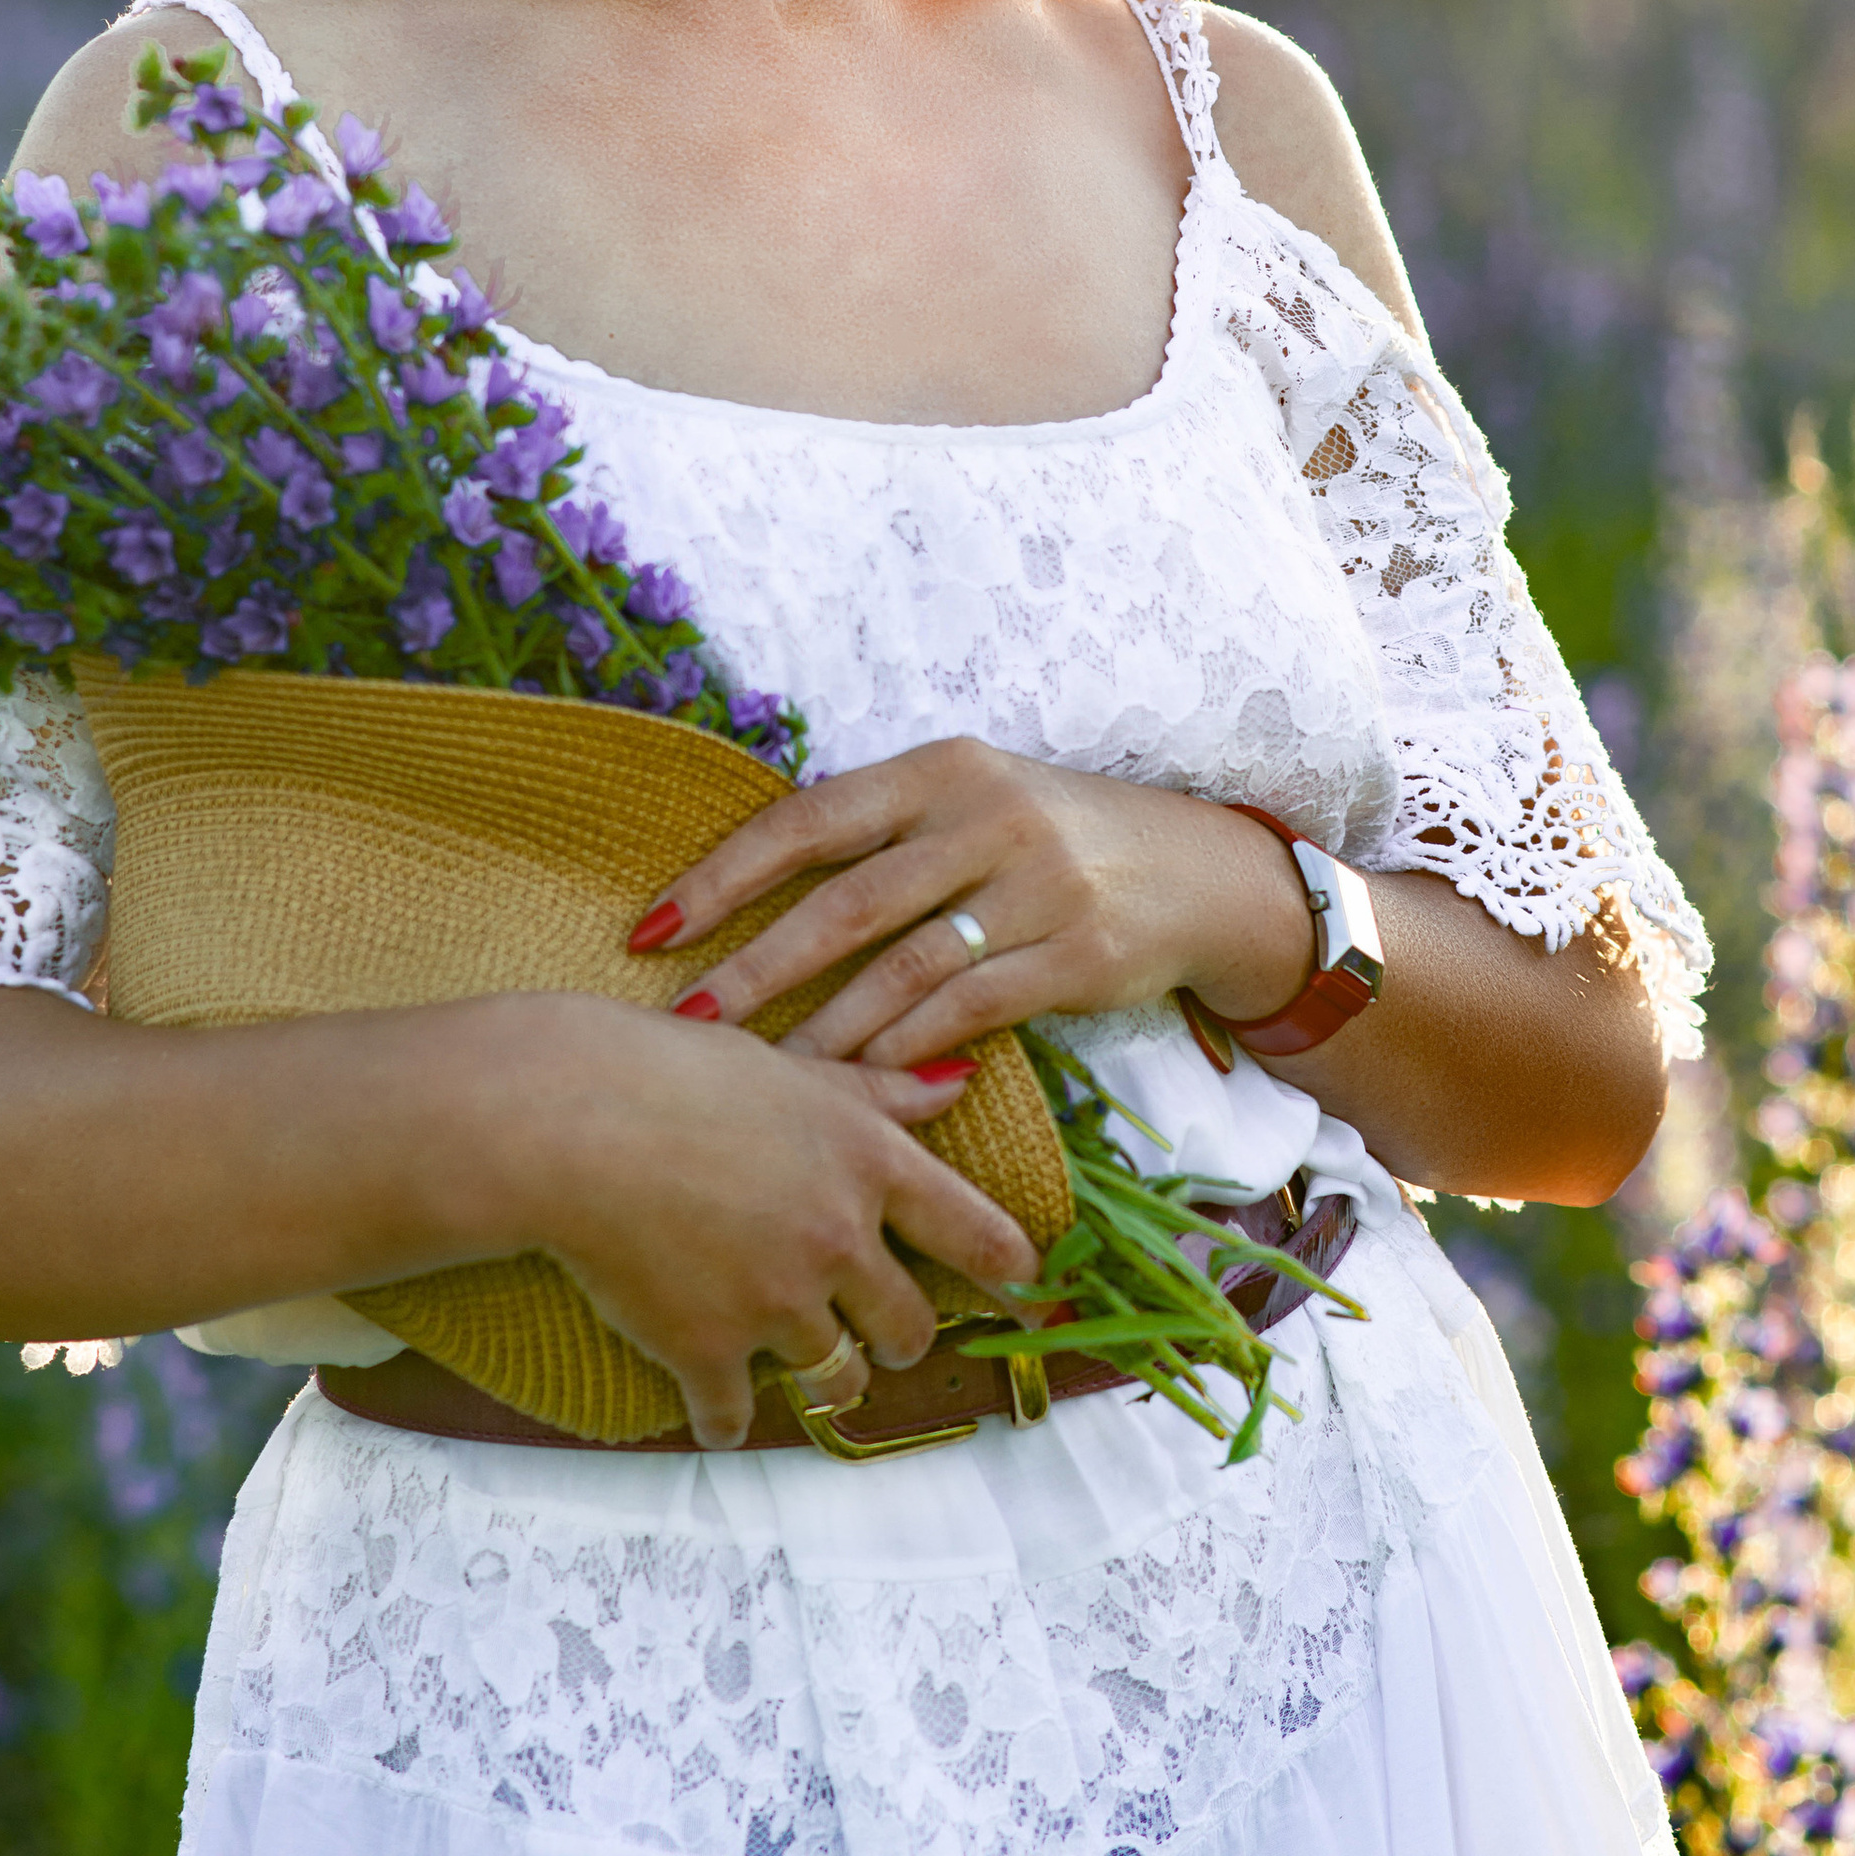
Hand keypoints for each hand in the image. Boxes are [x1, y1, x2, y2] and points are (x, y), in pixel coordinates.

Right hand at [516, 997, 1042, 1448]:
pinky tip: (715, 1410)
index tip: (1030, 1292)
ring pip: (836, 1378)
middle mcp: (839, 1241)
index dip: (1010, 1269)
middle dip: (902, 1335)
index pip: (973, 1231)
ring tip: (807, 1365)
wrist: (573, 1120)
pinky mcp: (708, 1351)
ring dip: (827, 1378)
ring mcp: (776, 1304)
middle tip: (884, 1333)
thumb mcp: (793, 1071)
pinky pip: (735, 1415)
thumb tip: (956, 1086)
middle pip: (908, 1325)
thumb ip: (878, 1092)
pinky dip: (726, 1418)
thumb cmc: (676, 1075)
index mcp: (869, 1164)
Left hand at [624, 737, 1316, 1072]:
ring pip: (902, 971)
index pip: (810, 819)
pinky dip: (905, 1052)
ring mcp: (1037, 886)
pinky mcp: (1077, 954)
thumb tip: (747, 884)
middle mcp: (986, 818)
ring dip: (820, 1032)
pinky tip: (857, 1085)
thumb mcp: (975, 804)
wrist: (1204, 874)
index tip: (650, 928)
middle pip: (845, 902)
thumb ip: (884, 834)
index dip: (724, 874)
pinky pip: (968, 1012)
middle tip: (683, 1023)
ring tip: (757, 1078)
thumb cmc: (1057, 842)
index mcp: (942, 770)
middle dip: (752, 969)